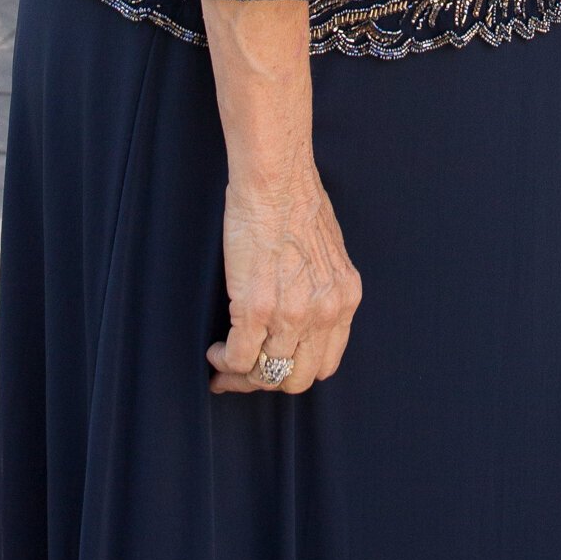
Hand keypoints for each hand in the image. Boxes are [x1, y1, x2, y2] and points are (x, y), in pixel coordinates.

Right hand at [207, 167, 361, 395]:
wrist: (275, 179)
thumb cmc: (297, 202)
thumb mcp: (329, 253)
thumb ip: (322, 289)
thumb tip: (303, 315)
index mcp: (344, 298)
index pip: (325, 363)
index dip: (297, 370)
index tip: (276, 364)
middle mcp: (323, 313)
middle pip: (298, 379)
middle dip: (269, 380)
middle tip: (246, 372)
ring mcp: (290, 315)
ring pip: (266, 374)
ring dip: (242, 374)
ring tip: (225, 361)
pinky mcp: (256, 308)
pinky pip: (239, 358)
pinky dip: (224, 361)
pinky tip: (216, 350)